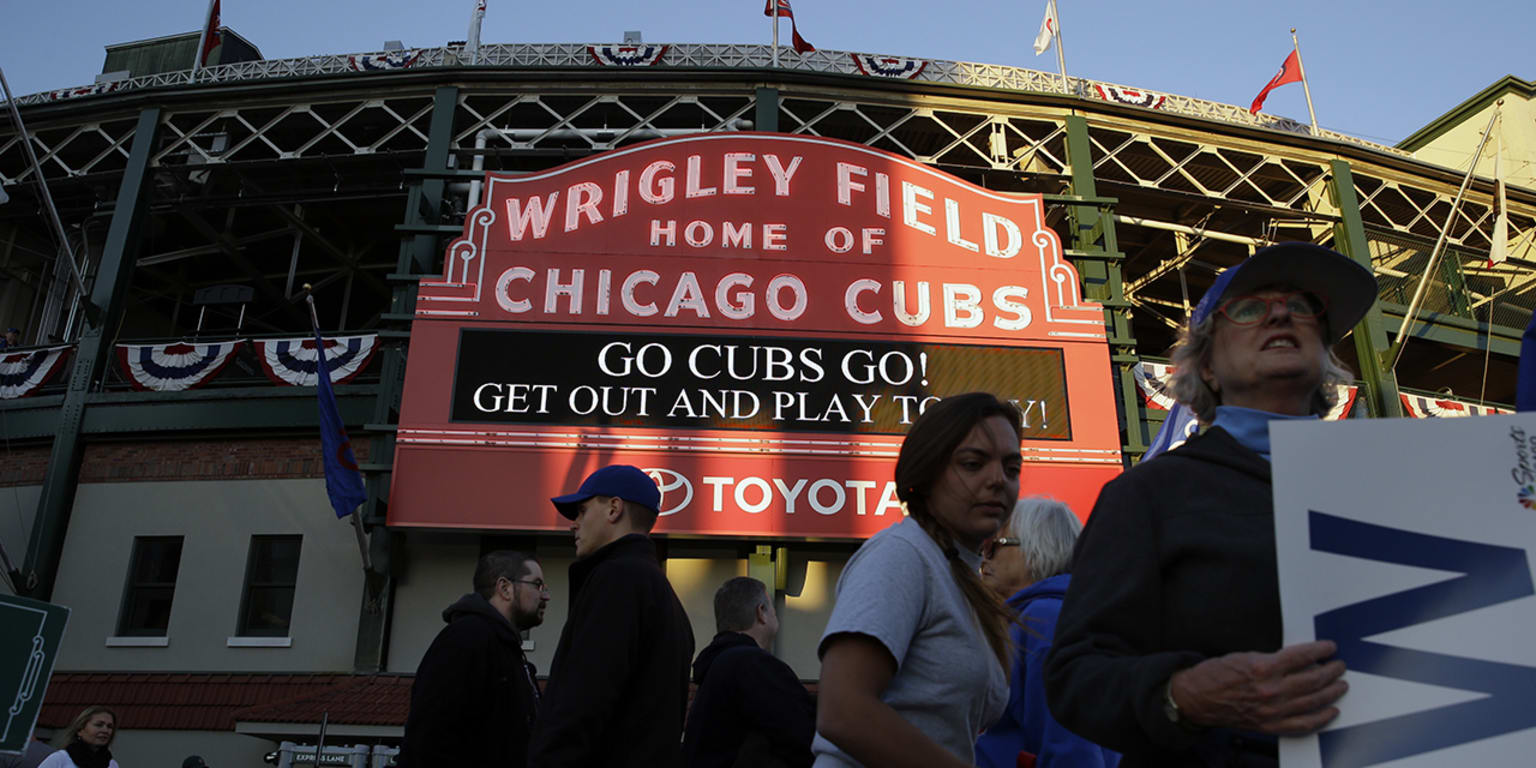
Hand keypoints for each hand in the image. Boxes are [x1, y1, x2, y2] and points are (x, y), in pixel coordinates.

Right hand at [1169, 640, 1346, 734]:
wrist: (1198, 698)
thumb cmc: (1217, 674)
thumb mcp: (1245, 656)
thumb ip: (1273, 659)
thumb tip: (1301, 660)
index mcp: (1263, 667)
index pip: (1302, 656)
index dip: (1320, 650)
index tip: (1330, 647)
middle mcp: (1271, 690)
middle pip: (1313, 679)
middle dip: (1332, 671)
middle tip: (1339, 666)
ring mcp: (1273, 710)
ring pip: (1313, 701)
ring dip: (1331, 692)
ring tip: (1340, 685)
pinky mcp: (1271, 725)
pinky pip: (1304, 724)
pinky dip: (1321, 718)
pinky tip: (1331, 711)